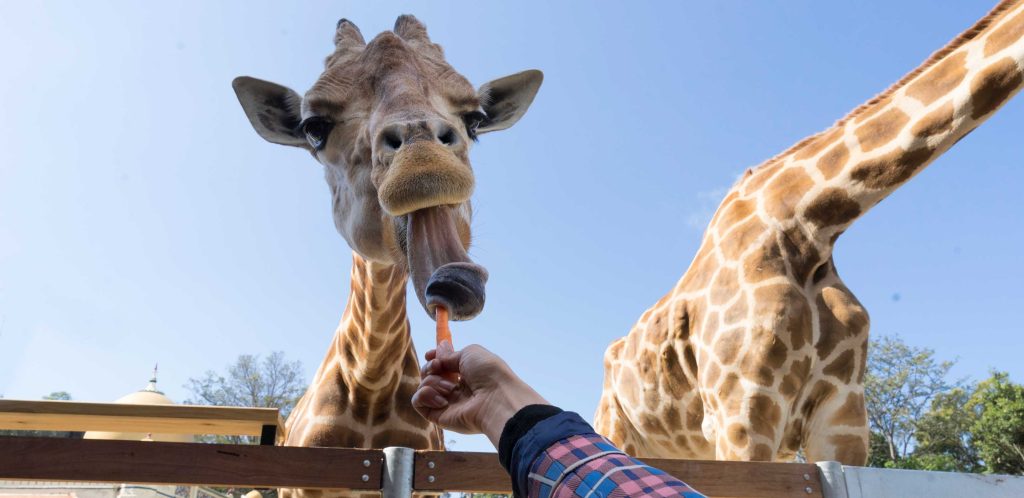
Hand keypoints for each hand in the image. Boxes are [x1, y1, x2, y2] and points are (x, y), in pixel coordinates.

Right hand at [413, 342, 547, 446]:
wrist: (496, 399)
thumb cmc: (488, 373)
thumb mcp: (470, 353)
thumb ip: (449, 355)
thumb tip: (438, 352)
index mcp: (465, 374)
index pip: (441, 366)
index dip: (434, 359)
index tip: (430, 355)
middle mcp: (454, 389)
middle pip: (429, 375)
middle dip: (430, 367)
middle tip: (438, 366)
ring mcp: (445, 403)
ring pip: (423, 386)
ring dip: (432, 381)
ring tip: (450, 387)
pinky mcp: (437, 416)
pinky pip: (419, 402)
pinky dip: (426, 395)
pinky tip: (442, 399)